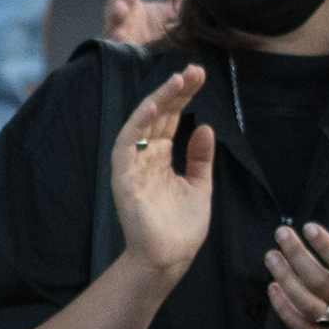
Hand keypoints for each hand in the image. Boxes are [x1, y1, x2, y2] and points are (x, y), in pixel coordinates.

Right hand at [108, 62, 220, 279]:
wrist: (169, 258)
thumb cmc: (181, 227)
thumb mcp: (199, 186)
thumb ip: (200, 158)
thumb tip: (205, 126)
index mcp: (161, 157)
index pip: (171, 118)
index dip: (184, 96)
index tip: (200, 75)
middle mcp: (145, 155)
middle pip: (159, 113)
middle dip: (176, 90)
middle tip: (194, 70)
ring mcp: (133, 163)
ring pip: (143, 120)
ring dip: (159, 98)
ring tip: (179, 79)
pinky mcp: (123, 174)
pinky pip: (128, 141)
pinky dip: (140, 120)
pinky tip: (156, 104)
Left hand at [261, 216, 328, 328]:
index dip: (327, 247)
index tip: (308, 227)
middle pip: (320, 284)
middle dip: (298, 257)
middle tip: (281, 232)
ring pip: (307, 306)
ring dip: (286, 281)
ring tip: (271, 256)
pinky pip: (301, 326)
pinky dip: (284, 309)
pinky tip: (273, 286)